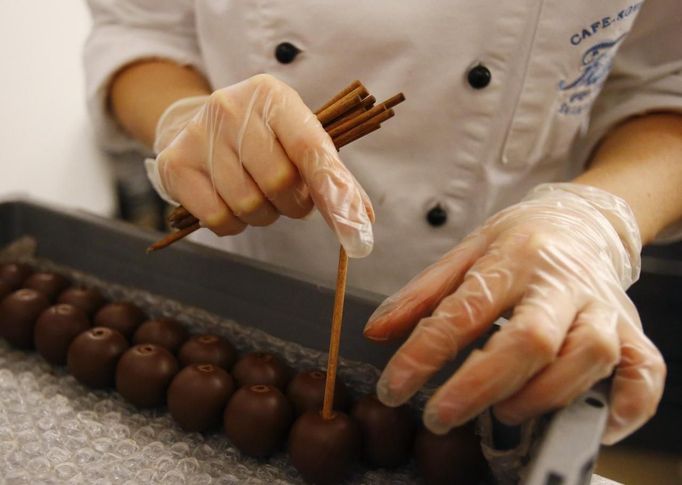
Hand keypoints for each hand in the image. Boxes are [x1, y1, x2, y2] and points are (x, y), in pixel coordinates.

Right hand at [145, 74, 373, 257]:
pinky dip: (234, 223)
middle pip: (279, 182)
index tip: (356, 231)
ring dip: (264, 214)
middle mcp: (231, 107)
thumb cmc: (262, 138)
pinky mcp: (176, 164)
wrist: (198, 127)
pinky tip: (232, 201)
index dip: (334, 192)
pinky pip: (218, 218)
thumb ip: (331, 175)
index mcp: (272, 95)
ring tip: (259, 194)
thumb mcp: (298, 139)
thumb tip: (363, 220)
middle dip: (293, 202)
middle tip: (288, 195)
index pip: (310, 148)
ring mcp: (200, 135)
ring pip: (249, 205)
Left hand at [364, 183, 665, 443]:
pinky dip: (626, 406)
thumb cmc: (519, 241)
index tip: (395, 387)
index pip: (464, 310)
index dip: (424, 354)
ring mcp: (601, 306)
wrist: (581, 221)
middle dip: (481, 385)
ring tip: (506, 413)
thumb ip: (421, 294)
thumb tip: (376, 332)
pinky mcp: (631, 328)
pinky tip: (594, 425)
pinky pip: (644, 371)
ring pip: (588, 356)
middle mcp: (560, 281)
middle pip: (530, 338)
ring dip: (544, 395)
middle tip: (442, 415)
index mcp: (512, 258)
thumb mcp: (464, 253)